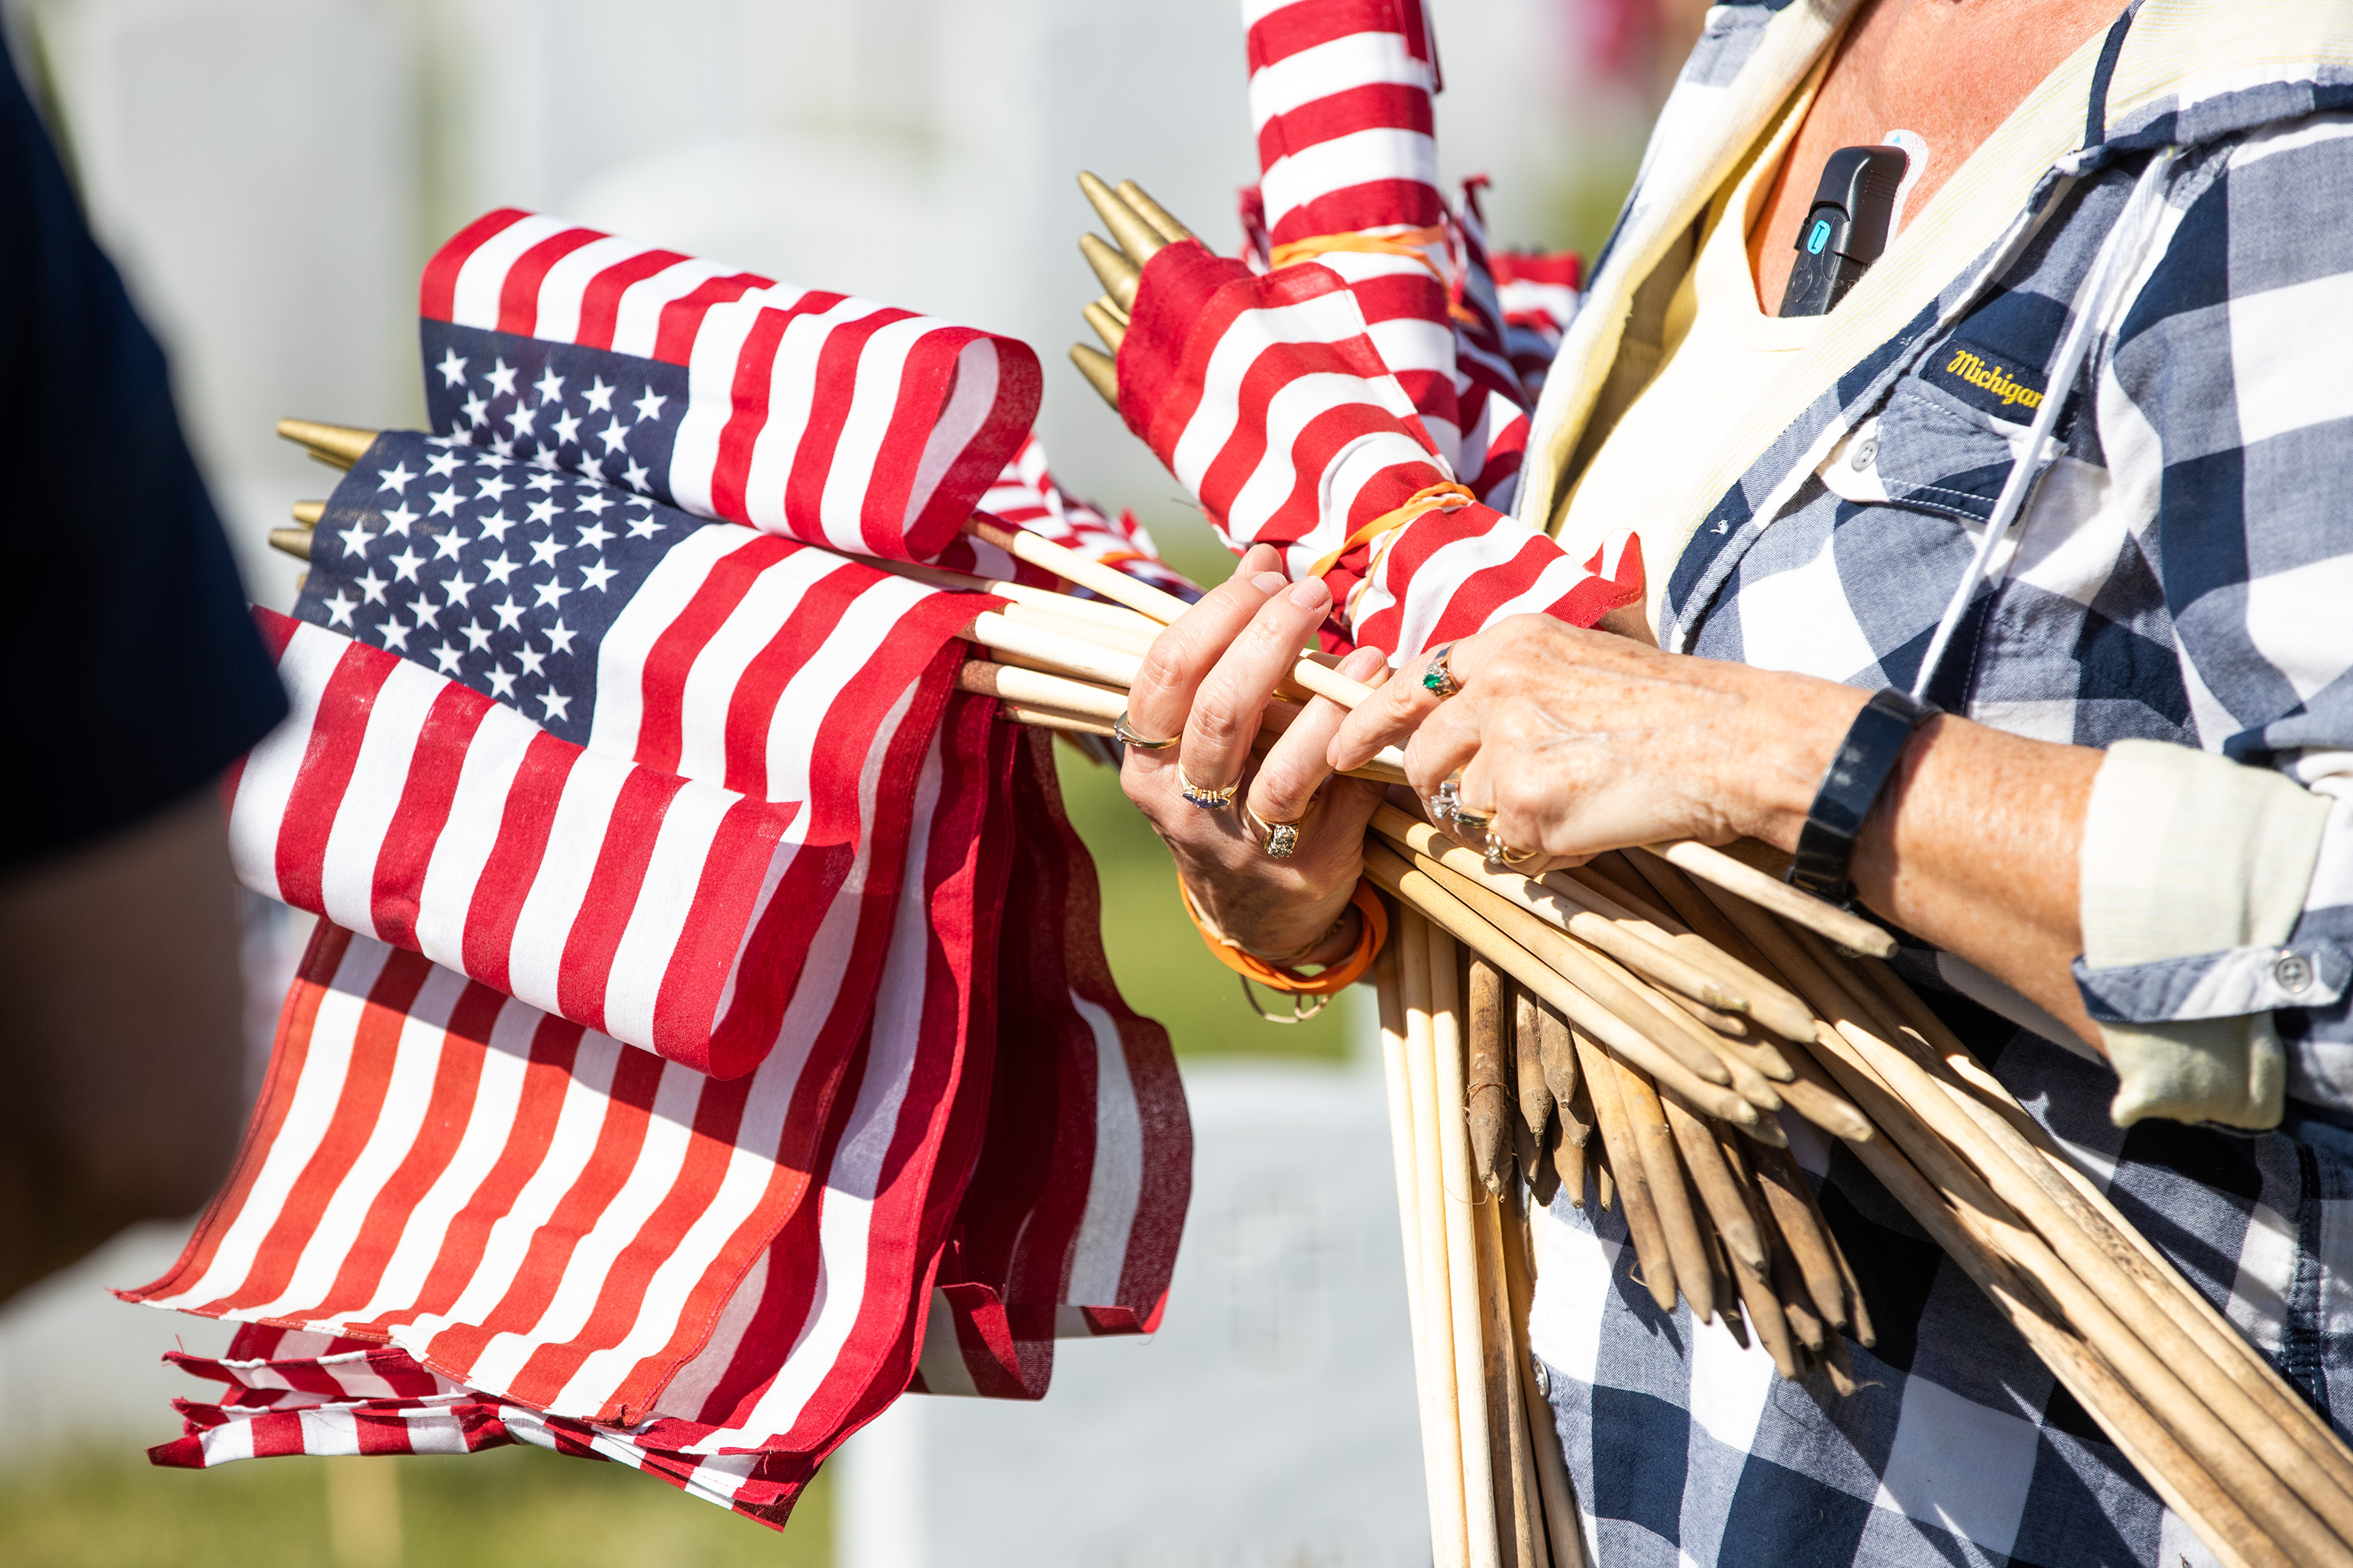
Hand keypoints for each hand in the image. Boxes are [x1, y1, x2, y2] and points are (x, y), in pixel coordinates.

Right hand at [1121, 546, 1388, 962]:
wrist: (1260, 911)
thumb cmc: (1235, 790)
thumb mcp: (1211, 728)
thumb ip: (1230, 647)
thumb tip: (1262, 556)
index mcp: (1147, 760)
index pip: (1165, 673)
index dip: (1216, 613)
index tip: (1263, 574)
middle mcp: (1184, 803)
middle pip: (1219, 711)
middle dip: (1267, 637)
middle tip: (1310, 590)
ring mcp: (1242, 840)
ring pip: (1277, 765)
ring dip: (1323, 697)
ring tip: (1356, 642)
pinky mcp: (1301, 862)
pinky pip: (1333, 794)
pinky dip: (1355, 737)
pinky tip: (1374, 690)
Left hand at [1327, 614, 1867, 870]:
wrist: (1734, 740)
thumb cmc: (1674, 701)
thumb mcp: (1590, 651)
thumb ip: (1519, 669)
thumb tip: (1454, 683)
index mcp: (1508, 642)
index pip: (1408, 682)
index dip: (1368, 720)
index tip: (1340, 745)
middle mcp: (1496, 687)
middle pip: (1421, 758)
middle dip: (1438, 792)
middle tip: (1483, 805)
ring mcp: (1508, 748)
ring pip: (1464, 809)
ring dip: (1501, 824)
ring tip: (1565, 806)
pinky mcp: (1528, 806)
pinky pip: (1505, 849)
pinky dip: (1538, 852)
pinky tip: (1585, 827)